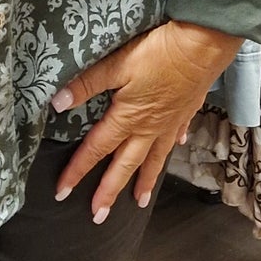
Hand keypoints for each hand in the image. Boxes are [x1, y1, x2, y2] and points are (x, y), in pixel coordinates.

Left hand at [51, 20, 242, 222]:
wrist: (203, 45)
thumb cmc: (158, 53)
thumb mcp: (116, 64)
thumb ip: (87, 85)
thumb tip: (57, 103)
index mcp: (128, 119)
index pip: (96, 149)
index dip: (77, 171)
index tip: (62, 192)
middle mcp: (149, 128)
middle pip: (125, 165)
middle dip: (110, 191)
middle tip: (99, 216)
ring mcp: (170, 122)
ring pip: (153, 159)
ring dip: (144, 181)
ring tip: (139, 202)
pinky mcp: (186, 111)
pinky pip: (177, 136)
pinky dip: (172, 147)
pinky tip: (176, 148)